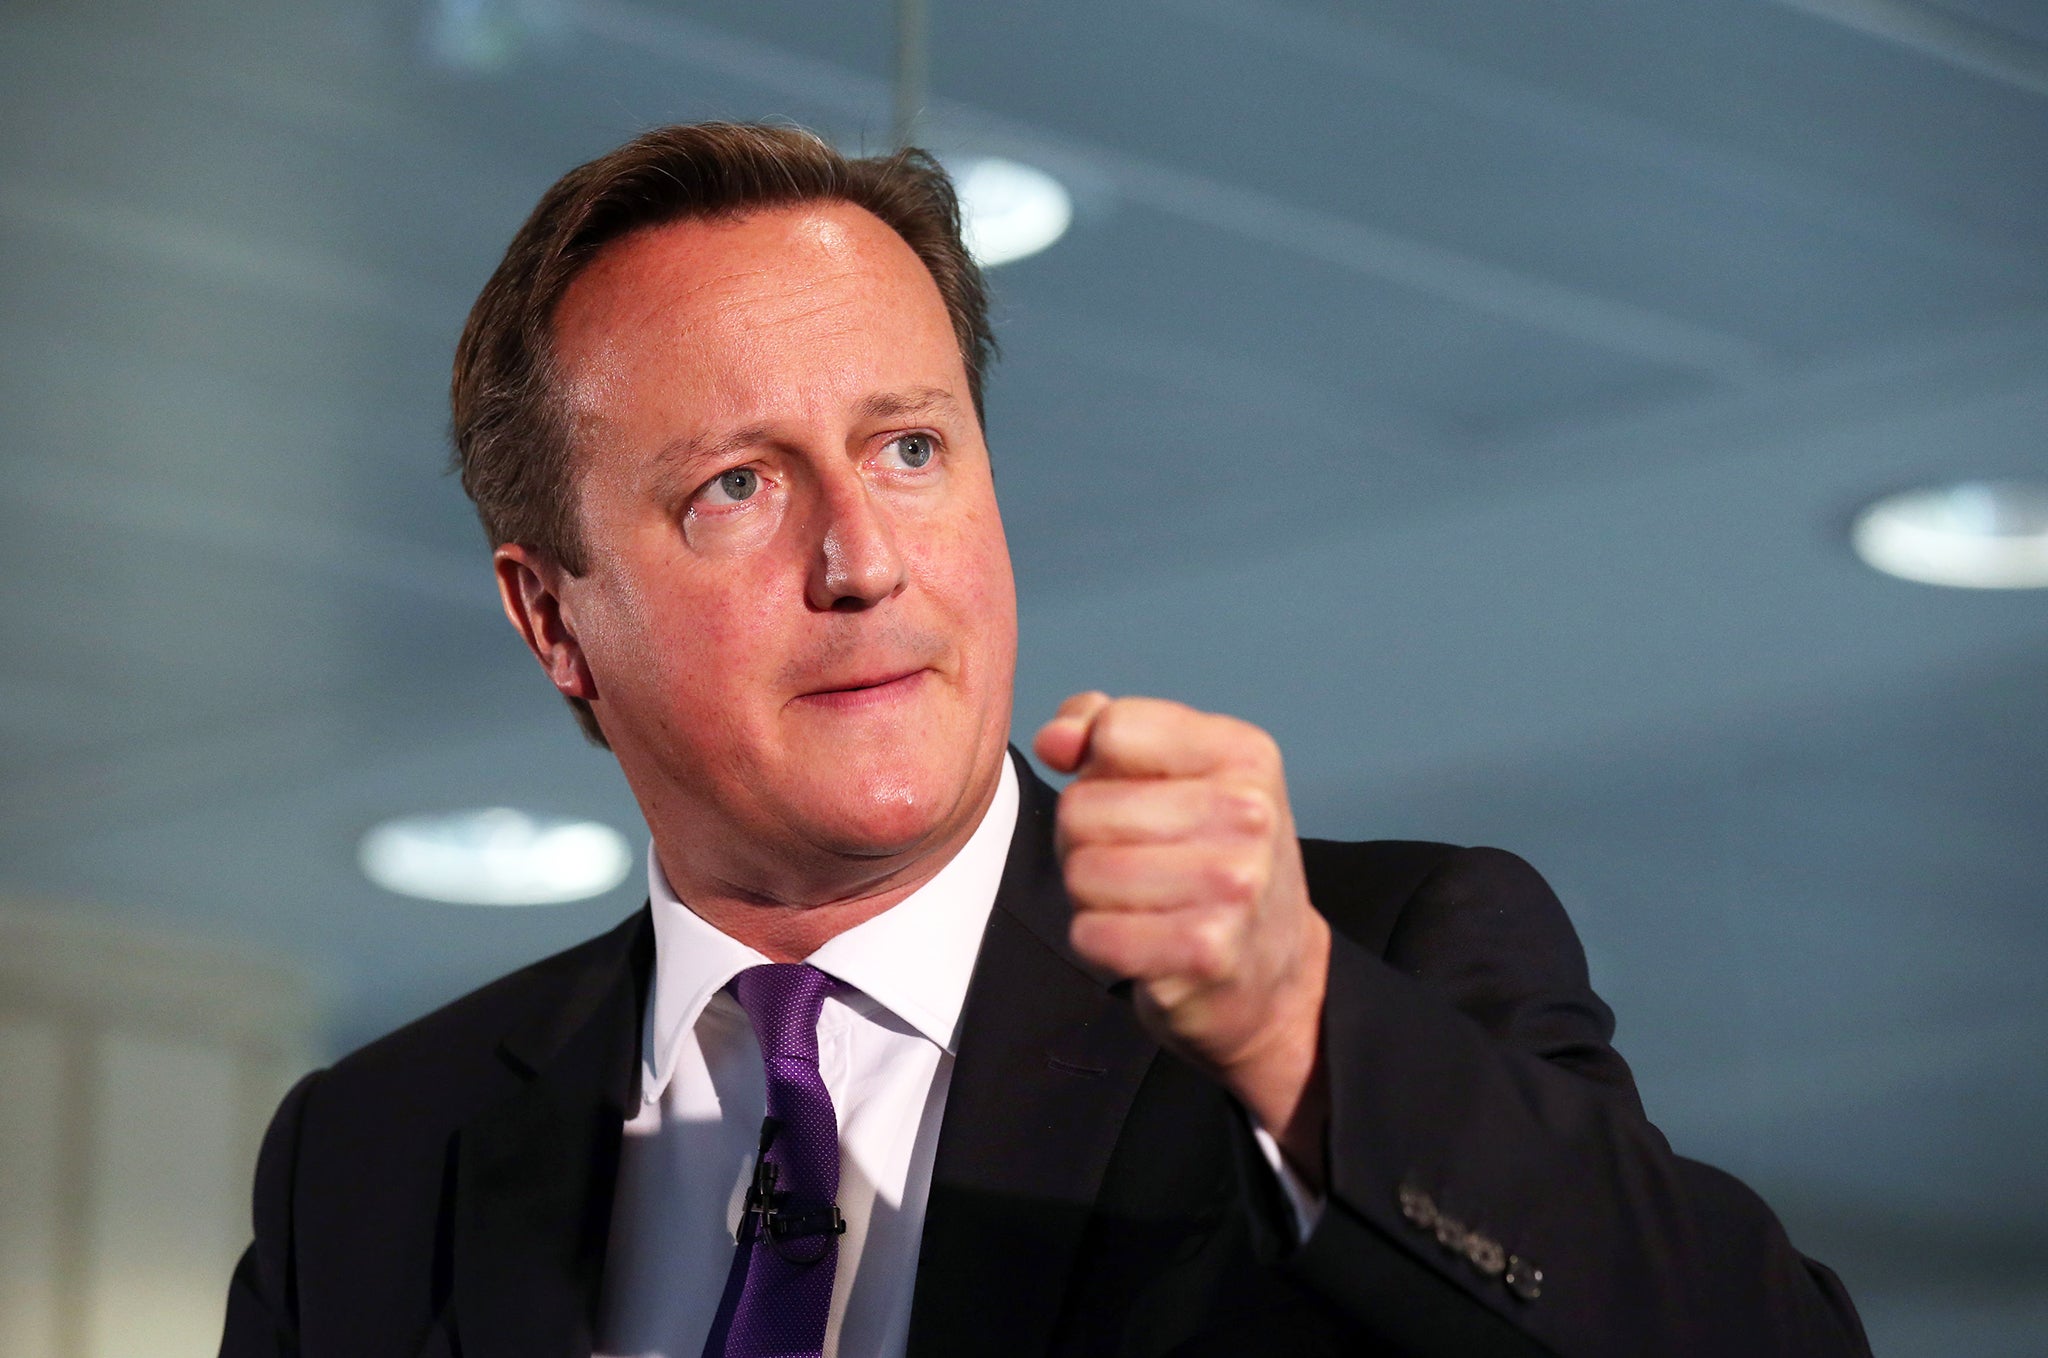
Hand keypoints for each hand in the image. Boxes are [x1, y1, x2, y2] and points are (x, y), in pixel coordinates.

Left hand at [1034, 693, 1331, 1184]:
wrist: (1271, 970)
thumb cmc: (1209, 857)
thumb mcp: (1173, 770)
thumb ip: (1100, 727)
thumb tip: (1055, 741)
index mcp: (1243, 753)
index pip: (1112, 729)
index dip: (1098, 766)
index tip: (1134, 794)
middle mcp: (1248, 813)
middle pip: (1082, 806)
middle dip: (1085, 838)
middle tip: (1134, 859)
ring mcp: (1233, 885)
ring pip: (1082, 871)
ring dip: (1090, 894)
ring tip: (1140, 899)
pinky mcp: (1206, 951)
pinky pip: (1092, 933)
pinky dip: (1099, 941)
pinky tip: (1141, 939)